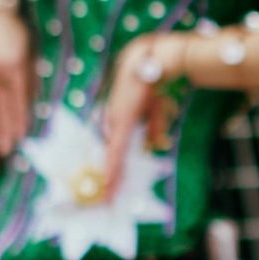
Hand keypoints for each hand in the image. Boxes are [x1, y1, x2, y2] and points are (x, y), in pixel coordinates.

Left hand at [100, 34, 185, 188]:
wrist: (153, 60)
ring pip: (112, 158)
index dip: (112, 167)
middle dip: (109, 180)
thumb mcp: (153, 108)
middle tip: (105, 198)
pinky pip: (116, 151)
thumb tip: (153, 145)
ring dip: (111, 180)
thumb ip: (152, 127)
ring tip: (107, 198)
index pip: (113, 148)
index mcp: (116, 118)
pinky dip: (113, 168)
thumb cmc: (152, 78)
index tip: (109, 184)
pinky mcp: (121, 122)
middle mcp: (112, 121)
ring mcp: (115, 122)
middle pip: (110, 157)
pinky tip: (109, 182)